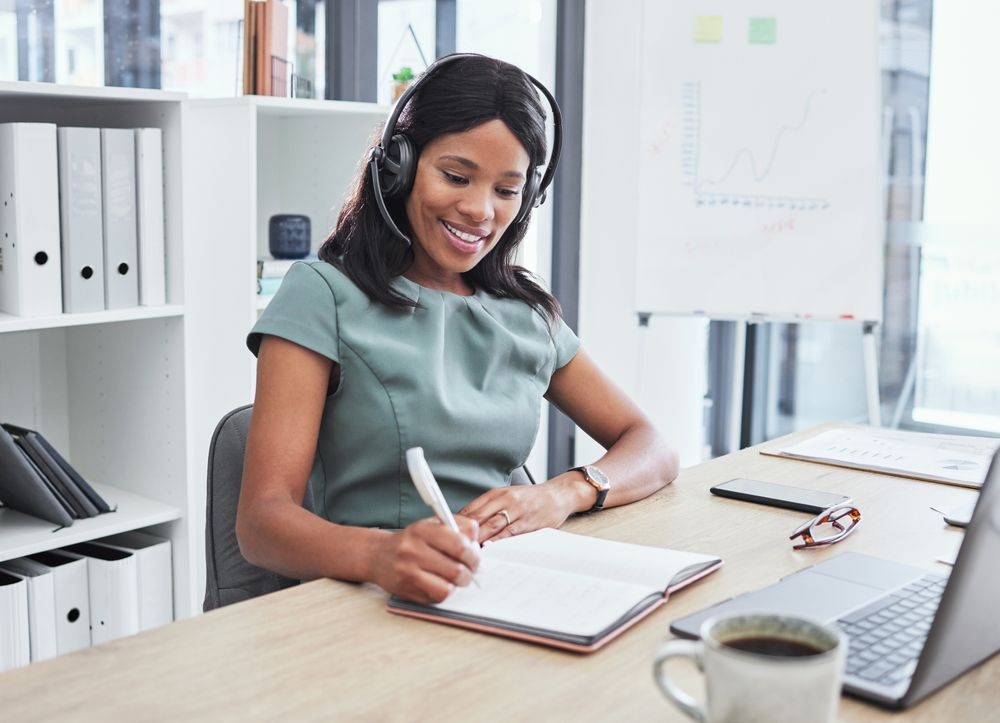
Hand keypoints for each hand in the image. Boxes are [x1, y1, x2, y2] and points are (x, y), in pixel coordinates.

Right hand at [370, 516, 479, 603]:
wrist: (378, 556)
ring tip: (457, 578)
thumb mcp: (431, 525)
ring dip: (459, 584)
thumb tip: (476, 542)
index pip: (459, 543)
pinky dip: (445, 591)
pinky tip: (442, 584)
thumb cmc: (411, 541)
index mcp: (422, 530)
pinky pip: (437, 597)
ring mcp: (408, 572)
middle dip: (470, 570)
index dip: (473, 552)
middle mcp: (412, 550)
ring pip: (449, 586)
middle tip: (470, 569)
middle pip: (456, 568)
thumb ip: (457, 528)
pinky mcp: (407, 590)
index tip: (474, 555)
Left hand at [460, 476, 588, 543]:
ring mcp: (516, 510)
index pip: (470, 509)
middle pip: (477, 517)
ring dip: (478, 539)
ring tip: (466, 552)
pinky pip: (509, 533)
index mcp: (495, 494)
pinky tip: (489, 550)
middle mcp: (504, 499)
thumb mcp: (506, 497)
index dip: (456, 523)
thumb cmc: (530, 499)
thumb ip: (488, 509)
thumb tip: (465, 526)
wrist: (558, 495)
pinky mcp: (528, 521)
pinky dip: (497, 542)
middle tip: (451, 547)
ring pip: (491, 525)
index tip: (445, 536)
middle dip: (463, 533)